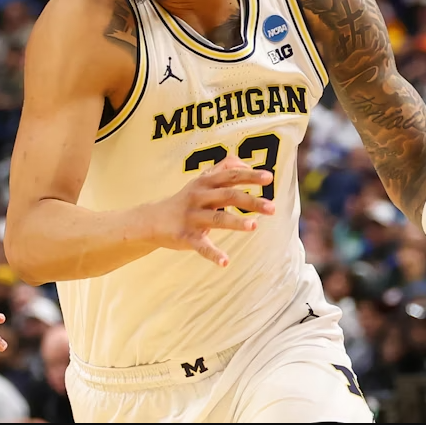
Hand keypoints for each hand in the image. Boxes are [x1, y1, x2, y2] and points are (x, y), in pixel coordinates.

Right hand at [151, 156, 275, 266]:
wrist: (153, 220)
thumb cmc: (185, 200)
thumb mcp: (201, 181)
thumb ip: (222, 169)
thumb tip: (245, 163)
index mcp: (205, 183)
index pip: (230, 176)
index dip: (250, 176)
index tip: (269, 178)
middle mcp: (199, 197)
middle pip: (228, 196)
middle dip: (251, 201)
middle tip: (272, 208)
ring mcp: (192, 217)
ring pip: (216, 219)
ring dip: (236, 222)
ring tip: (254, 226)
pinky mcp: (185, 236)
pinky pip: (201, 246)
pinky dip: (213, 254)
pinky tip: (225, 261)